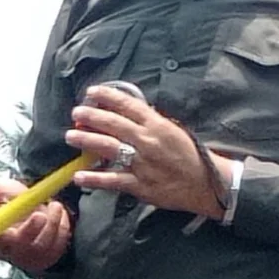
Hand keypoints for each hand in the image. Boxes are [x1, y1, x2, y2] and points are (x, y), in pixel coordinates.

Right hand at [0, 172, 71, 272]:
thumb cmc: (13, 202)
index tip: (9, 222)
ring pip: (40, 245)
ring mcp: (27, 257)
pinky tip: (57, 214)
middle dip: (31, 230)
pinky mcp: (44, 258)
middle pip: (17, 247)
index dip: (0, 235)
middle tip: (40, 214)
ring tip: (54, 205)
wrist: (40, 209)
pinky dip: (60, 226)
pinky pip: (56, 246)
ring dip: (51, 222)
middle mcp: (7, 250)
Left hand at [65, 84, 232, 217]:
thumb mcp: (174, 130)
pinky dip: (94, 178)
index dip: (107, 96)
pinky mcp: (141, 186)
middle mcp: (148, 142)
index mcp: (157, 125)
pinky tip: (78, 175)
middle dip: (91, 116)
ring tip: (71, 136)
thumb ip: (151, 122)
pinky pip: (113, 181)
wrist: (207, 184)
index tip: (92, 92)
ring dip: (87, 141)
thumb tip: (128, 113)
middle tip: (76, 113)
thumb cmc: (190, 156)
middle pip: (113, 124)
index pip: (128, 105)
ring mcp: (143, 164)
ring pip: (109, 148)